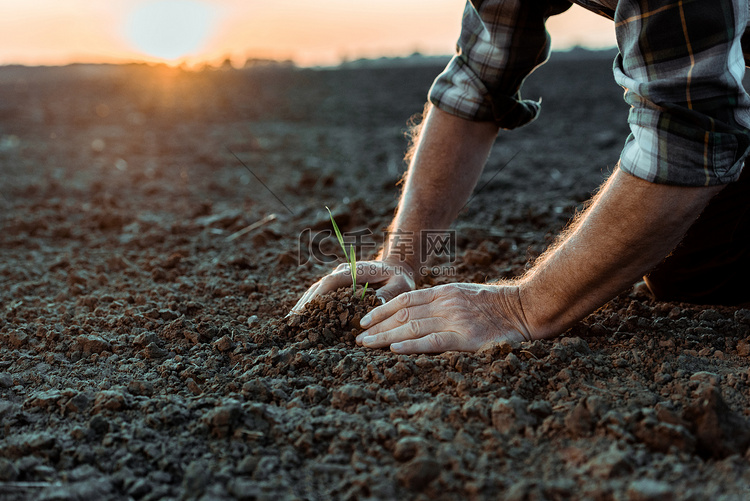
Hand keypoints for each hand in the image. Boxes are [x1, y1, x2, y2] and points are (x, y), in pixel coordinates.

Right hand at [290, 258, 416, 314]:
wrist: (397, 267)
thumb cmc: (400, 278)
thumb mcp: (400, 285)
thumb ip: (387, 295)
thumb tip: (374, 306)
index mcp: (355, 270)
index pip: (331, 282)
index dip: (318, 295)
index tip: (306, 309)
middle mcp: (343, 272)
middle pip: (319, 286)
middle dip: (305, 303)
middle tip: (291, 321)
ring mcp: (338, 277)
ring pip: (317, 290)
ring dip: (304, 304)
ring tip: (290, 321)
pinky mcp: (338, 284)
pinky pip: (321, 294)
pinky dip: (310, 304)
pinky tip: (301, 317)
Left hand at [355, 282, 533, 353]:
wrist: (527, 308)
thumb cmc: (498, 306)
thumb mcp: (466, 295)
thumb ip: (443, 302)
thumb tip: (417, 312)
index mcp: (445, 292)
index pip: (406, 300)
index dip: (382, 309)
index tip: (365, 320)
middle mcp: (446, 304)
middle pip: (403, 314)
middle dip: (378, 326)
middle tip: (359, 338)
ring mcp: (456, 321)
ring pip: (412, 328)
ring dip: (386, 337)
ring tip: (367, 345)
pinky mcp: (466, 339)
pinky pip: (433, 342)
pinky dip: (412, 346)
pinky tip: (394, 350)